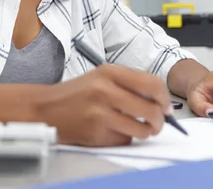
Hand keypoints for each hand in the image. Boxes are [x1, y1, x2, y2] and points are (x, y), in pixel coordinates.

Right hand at [33, 64, 171, 146]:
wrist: (46, 108)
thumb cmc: (76, 93)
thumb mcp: (101, 77)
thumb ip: (129, 84)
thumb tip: (160, 101)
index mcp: (110, 72)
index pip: (152, 84)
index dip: (164, 98)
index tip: (166, 106)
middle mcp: (105, 90)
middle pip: (151, 109)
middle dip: (160, 120)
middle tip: (158, 122)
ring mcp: (100, 112)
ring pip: (141, 128)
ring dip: (146, 132)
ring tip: (141, 129)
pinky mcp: (96, 131)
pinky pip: (124, 139)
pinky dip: (126, 138)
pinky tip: (116, 131)